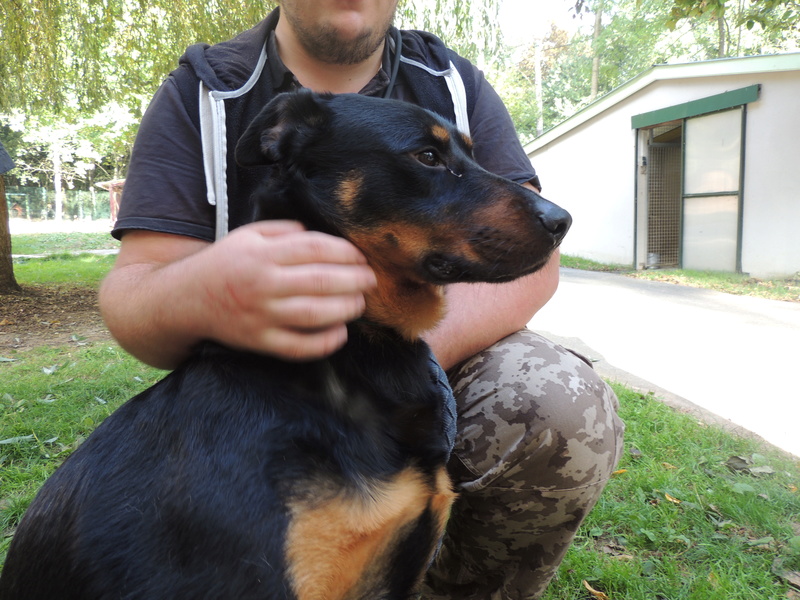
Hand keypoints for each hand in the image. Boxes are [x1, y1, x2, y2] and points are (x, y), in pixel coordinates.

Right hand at [100, 221, 376, 368]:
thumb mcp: (249, 235)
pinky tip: (341, 333)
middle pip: (320, 281)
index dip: (345, 252)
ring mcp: (261, 316)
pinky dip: (324, 342)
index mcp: (261, 254)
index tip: (362, 256)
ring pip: (314, 314)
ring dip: (345, 308)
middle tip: (371, 279)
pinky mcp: (259, 341)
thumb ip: (284, 231)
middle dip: (354, 280)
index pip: (315, 249)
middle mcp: (262, 284)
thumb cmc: (225, 263)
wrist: (185, 299)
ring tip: (361, 303)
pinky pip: (297, 347)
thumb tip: (319, 234)